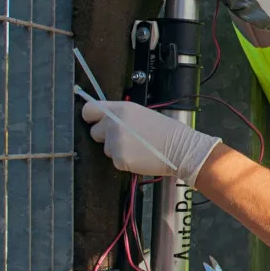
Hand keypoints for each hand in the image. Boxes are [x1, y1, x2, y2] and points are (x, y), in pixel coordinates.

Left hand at [80, 100, 220, 180]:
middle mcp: (114, 124)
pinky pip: (115, 161)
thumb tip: (106, 119)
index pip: (89, 109)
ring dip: (117, 149)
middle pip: (94, 132)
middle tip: (124, 137)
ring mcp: (115, 142)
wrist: (180, 148)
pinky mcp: (119, 159)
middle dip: (105, 136)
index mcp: (120, 109)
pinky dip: (125, 161)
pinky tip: (139, 156)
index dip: (90, 117)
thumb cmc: (166, 131)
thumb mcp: (141, 113)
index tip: (94, 121)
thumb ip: (120, 115)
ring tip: (137, 147)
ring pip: (105, 148)